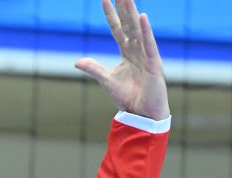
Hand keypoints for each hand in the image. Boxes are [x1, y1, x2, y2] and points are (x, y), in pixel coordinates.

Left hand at [74, 0, 169, 120]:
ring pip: (138, 30)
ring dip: (132, 13)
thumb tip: (77, 61)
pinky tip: (142, 17)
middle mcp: (137, 50)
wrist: (142, 114)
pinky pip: (149, 44)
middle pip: (129, 24)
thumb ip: (94, 68)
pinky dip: (145, 31)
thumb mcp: (107, 80)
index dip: (111, 15)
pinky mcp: (154, 63)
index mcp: (127, 53)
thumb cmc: (127, 98)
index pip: (117, 29)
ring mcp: (147, 55)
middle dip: (123, 7)